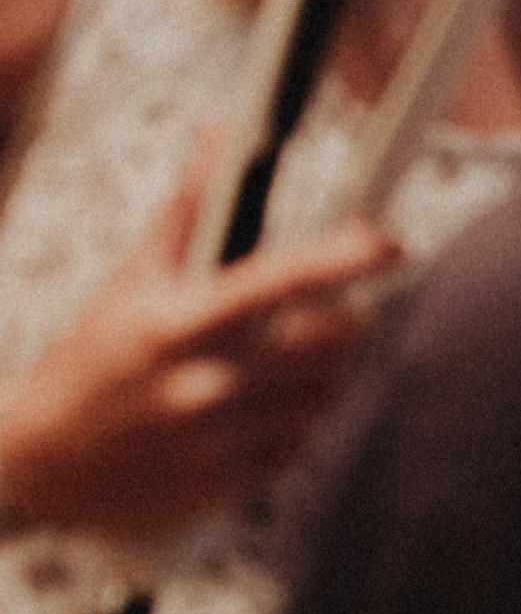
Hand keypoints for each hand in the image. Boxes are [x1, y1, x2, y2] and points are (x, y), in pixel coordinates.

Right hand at [0, 138, 398, 542]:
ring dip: (326, 377)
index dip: (350, 256)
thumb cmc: (91, 358)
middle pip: (330, 345)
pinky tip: (265, 413)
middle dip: (350, 323)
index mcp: (181, 324)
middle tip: (342, 313)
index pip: (286, 279)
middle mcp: (202, 384)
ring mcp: (213, 442)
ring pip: (324, 398)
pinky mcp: (220, 488)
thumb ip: (190, 205)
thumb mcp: (132, 279)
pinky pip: (297, 448)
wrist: (34, 466)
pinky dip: (296, 426)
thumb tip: (221, 126)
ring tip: (295, 365)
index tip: (391, 242)